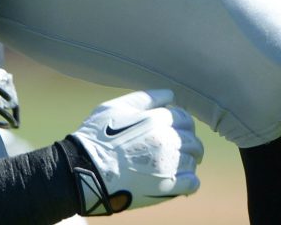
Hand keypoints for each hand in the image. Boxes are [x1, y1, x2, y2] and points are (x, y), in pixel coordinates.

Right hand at [66, 89, 202, 214]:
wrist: (86, 170)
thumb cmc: (97, 137)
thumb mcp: (114, 108)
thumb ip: (144, 98)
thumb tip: (170, 94)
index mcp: (156, 119)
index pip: (184, 117)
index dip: (181, 123)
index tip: (174, 131)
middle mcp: (168, 140)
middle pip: (193, 140)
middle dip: (187, 144)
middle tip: (175, 151)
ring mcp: (170, 164)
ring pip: (193, 161)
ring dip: (186, 162)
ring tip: (171, 166)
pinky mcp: (169, 186)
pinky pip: (193, 183)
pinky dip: (189, 182)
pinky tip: (176, 181)